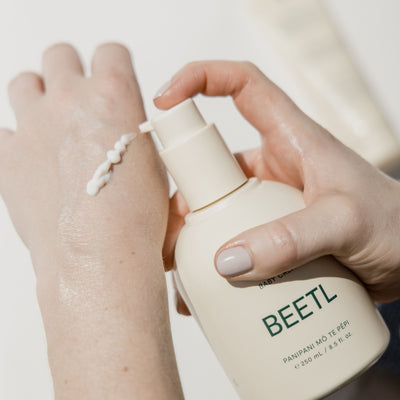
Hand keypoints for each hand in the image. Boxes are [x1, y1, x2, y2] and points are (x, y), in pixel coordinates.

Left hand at [0, 43, 182, 398]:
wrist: (100, 255)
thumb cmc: (134, 217)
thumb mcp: (154, 166)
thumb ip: (134, 136)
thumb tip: (128, 135)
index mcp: (113, 95)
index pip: (109, 51)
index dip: (112, 64)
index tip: (113, 78)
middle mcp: (69, 100)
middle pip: (60, 56)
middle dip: (71, 73)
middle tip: (81, 100)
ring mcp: (32, 126)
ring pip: (24, 83)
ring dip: (39, 95)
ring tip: (54, 123)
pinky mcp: (8, 158)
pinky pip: (5, 131)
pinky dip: (18, 138)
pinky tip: (36, 158)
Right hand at [156, 61, 399, 305]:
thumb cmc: (397, 225)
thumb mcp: (346, 223)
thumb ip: (292, 238)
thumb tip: (229, 260)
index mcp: (291, 138)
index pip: (241, 86)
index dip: (199, 80)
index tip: (164, 102)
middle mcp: (273, 165)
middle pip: (211, 164)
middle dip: (182, 195)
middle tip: (168, 236)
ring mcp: (267, 202)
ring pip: (215, 208)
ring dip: (192, 237)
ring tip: (179, 274)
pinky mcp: (269, 233)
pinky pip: (230, 240)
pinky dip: (212, 262)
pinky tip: (204, 292)